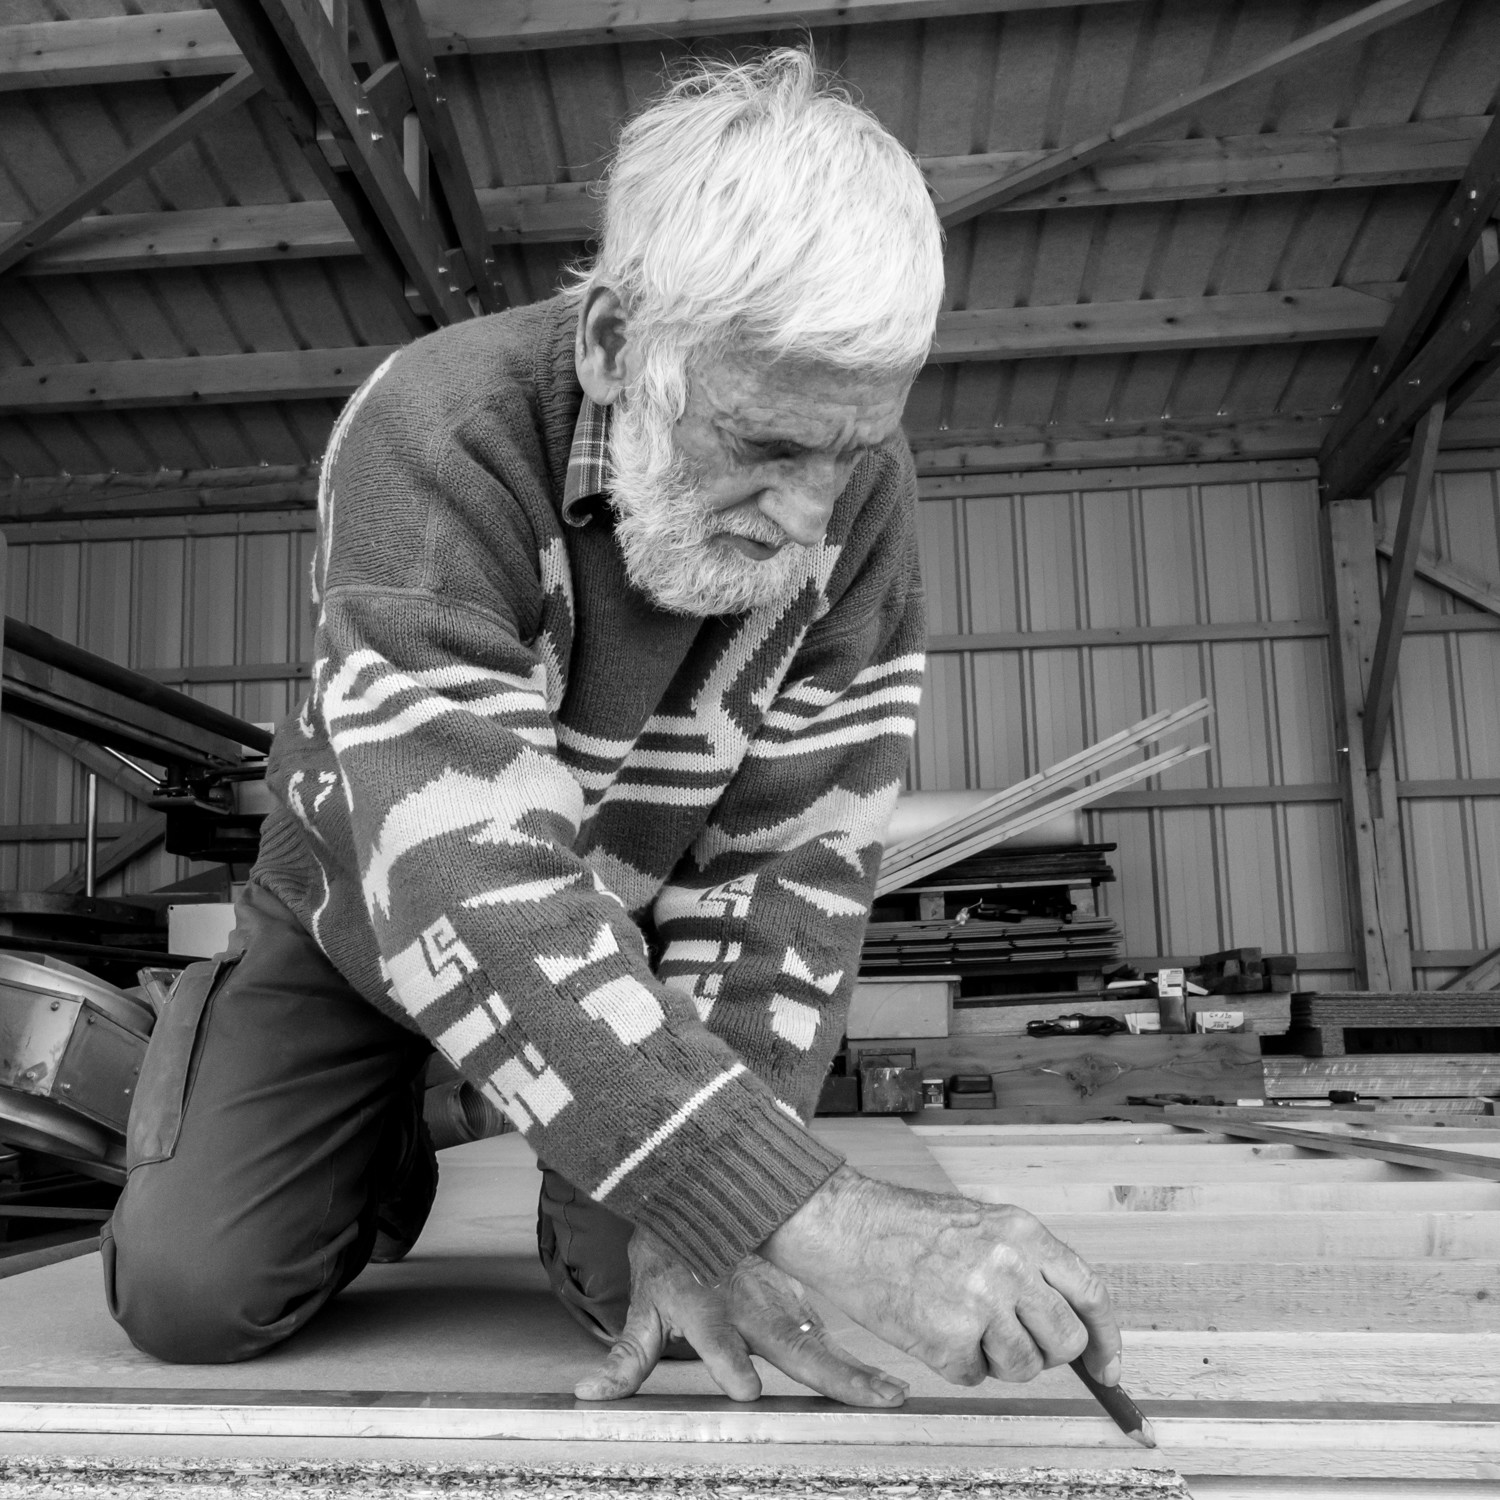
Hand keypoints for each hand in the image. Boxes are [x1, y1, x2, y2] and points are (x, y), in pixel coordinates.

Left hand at [574, 1225, 908, 1406]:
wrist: (699, 1193)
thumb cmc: (671, 1257)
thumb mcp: (641, 1304)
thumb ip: (624, 1356)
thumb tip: (589, 1395)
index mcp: (704, 1301)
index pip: (716, 1334)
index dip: (728, 1360)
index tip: (745, 1390)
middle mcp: (748, 1300)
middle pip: (788, 1340)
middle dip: (826, 1372)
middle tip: (865, 1398)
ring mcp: (780, 1298)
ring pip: (820, 1336)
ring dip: (856, 1367)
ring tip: (891, 1394)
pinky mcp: (799, 1302)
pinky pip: (829, 1332)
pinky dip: (859, 1357)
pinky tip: (889, 1383)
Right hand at [763, 1166, 1121, 1388]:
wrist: (846, 1226)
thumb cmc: (907, 1226)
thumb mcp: (981, 1224)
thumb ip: (1026, 1265)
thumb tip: (1068, 1324)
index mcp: (1022, 1232)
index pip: (1089, 1292)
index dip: (1105, 1338)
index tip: (1108, 1369)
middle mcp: (1009, 1265)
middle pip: (1064, 1340)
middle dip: (1045, 1354)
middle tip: (1010, 1344)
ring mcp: (979, 1302)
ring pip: (1024, 1367)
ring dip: (995, 1361)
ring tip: (958, 1326)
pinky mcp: (946, 1337)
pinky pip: (972, 1377)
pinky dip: (953, 1365)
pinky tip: (928, 1329)